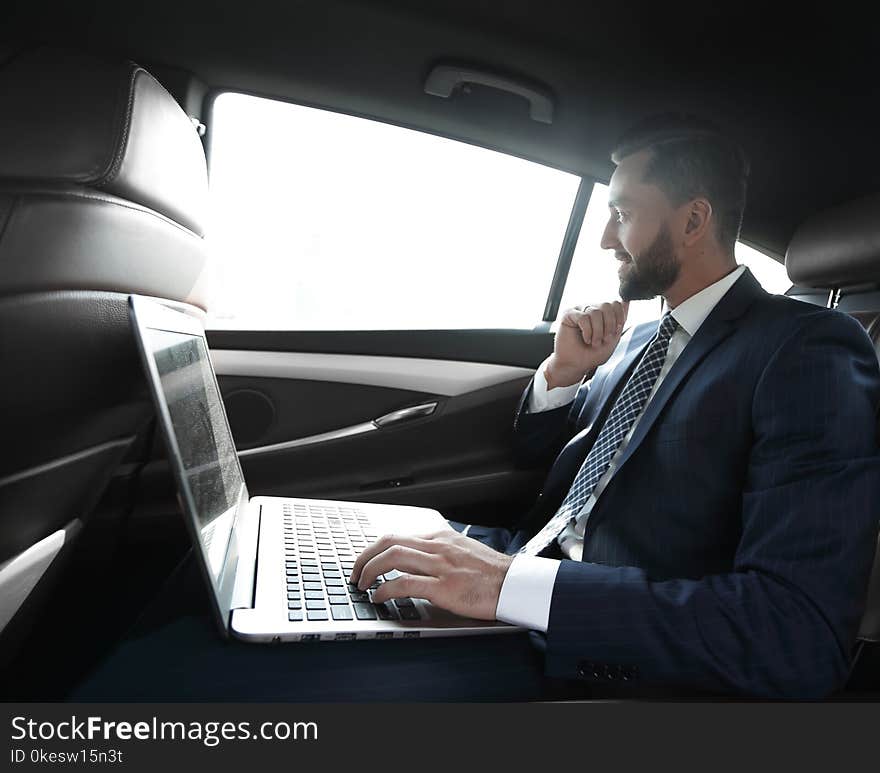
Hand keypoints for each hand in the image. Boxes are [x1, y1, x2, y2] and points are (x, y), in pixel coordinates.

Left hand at [348, 530, 513, 619]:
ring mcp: (440, 565)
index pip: (399, 536)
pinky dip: (385, 589)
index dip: (376, 549)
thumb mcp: (463, 550)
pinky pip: (405, 584)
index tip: (367, 561)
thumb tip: (418, 559)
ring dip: (369, 571)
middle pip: (389, 542)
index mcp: (441, 537)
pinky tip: (379, 597)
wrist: (515, 584)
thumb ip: (440, 551)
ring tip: (362, 584)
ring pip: (392, 557)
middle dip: (365, 557)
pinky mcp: (444, 587)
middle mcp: (438, 546)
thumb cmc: (492, 572)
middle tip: (356, 572)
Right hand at [545, 300, 628, 387]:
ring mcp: (579, 311)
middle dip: (609, 325)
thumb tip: (626, 302)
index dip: (619, 318)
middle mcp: (590, 309)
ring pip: (595, 312)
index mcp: (601, 313)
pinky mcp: (568, 315)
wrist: (575, 365)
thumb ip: (620, 320)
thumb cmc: (592, 354)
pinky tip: (586, 339)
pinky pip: (583, 317)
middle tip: (604, 339)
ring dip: (598, 332)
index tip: (615, 332)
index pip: (615, 304)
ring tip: (594, 343)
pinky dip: (587, 331)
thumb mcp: (613, 338)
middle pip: (606, 305)